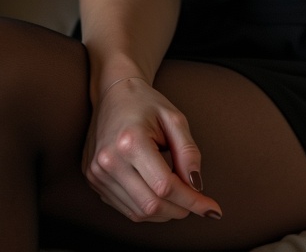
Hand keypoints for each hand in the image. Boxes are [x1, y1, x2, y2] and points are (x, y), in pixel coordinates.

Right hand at [82, 76, 222, 222]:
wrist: (113, 93)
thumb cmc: (146, 103)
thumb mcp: (174, 119)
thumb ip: (188, 152)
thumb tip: (197, 186)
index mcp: (130, 141)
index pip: (165, 186)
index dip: (192, 201)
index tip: (212, 209)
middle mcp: (109, 161)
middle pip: (152, 205)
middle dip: (181, 209)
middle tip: (198, 203)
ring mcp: (98, 173)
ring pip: (138, 213)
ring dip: (165, 212)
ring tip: (180, 196)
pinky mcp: (94, 181)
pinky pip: (126, 208)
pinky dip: (148, 208)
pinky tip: (160, 195)